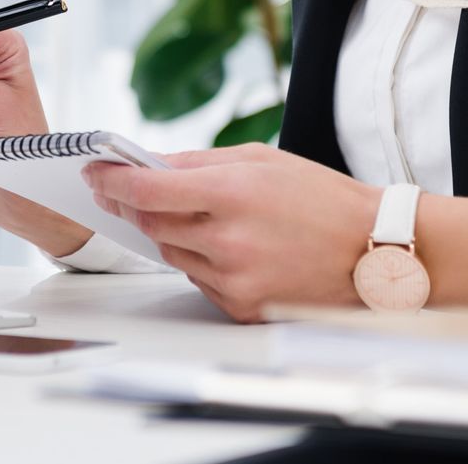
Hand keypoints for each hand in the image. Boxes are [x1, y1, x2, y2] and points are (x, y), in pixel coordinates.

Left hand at [83, 143, 378, 321]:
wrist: (372, 249)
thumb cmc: (323, 199)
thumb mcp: (261, 159)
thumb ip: (199, 163)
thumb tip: (151, 165)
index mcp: (233, 194)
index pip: (148, 189)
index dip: (112, 180)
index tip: (94, 172)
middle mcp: (229, 241)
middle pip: (152, 223)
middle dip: (133, 205)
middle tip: (122, 190)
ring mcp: (235, 279)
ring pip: (171, 253)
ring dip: (170, 233)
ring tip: (199, 216)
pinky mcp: (242, 307)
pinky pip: (198, 280)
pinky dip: (200, 261)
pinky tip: (228, 246)